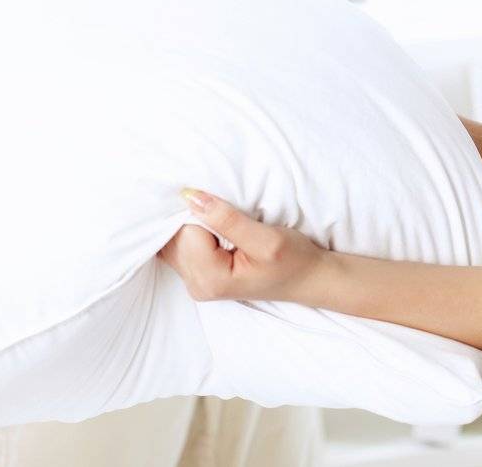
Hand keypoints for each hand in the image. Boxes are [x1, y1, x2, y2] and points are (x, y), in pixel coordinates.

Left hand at [157, 188, 326, 303]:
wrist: (309, 279)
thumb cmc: (293, 260)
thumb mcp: (266, 238)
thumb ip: (226, 219)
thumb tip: (190, 196)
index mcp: (211, 278)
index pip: (184, 232)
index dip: (198, 210)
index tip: (218, 198)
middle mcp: (197, 284)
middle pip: (173, 238)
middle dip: (189, 215)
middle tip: (218, 202)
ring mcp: (196, 282)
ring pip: (172, 241)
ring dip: (188, 222)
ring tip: (216, 212)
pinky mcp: (199, 274)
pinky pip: (180, 247)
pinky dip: (189, 230)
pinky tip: (208, 223)